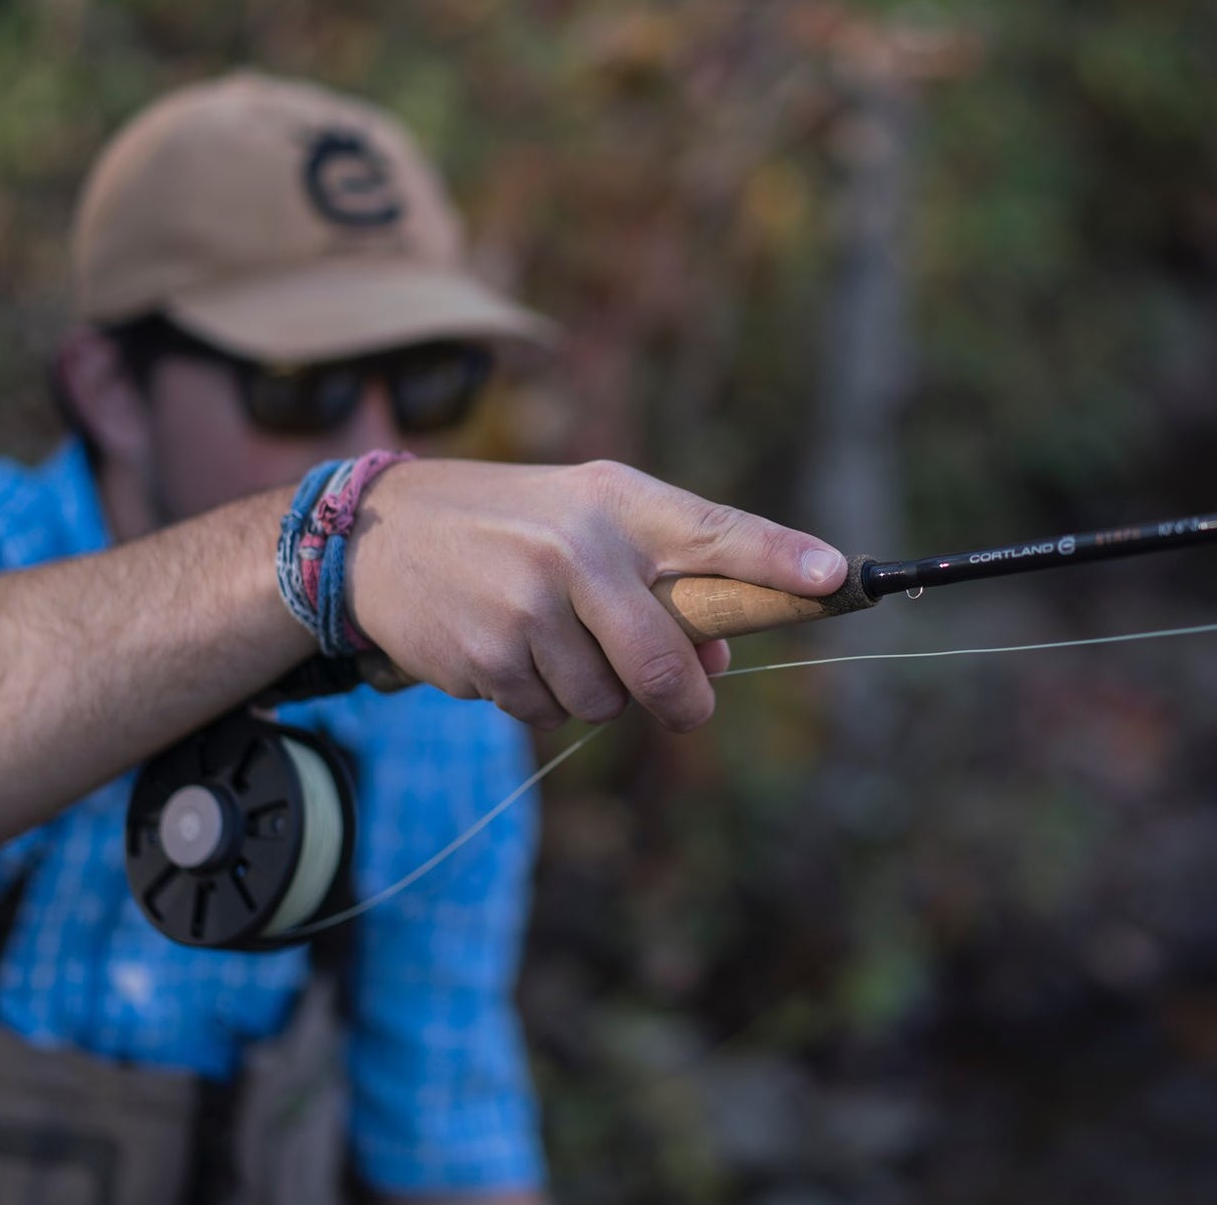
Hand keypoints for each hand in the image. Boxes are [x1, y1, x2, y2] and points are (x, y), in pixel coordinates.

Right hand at [347, 459, 845, 730]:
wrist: (381, 535)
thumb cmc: (513, 526)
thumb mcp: (587, 522)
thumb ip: (661, 580)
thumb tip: (716, 664)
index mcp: (618, 503)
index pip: (717, 529)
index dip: (780, 559)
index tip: (835, 577)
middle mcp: (578, 549)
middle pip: (664, 662)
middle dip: (681, 699)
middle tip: (687, 706)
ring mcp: (530, 604)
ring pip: (605, 700)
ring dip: (592, 692)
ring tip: (549, 640)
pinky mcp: (488, 653)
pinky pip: (546, 713)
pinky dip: (536, 698)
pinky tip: (506, 649)